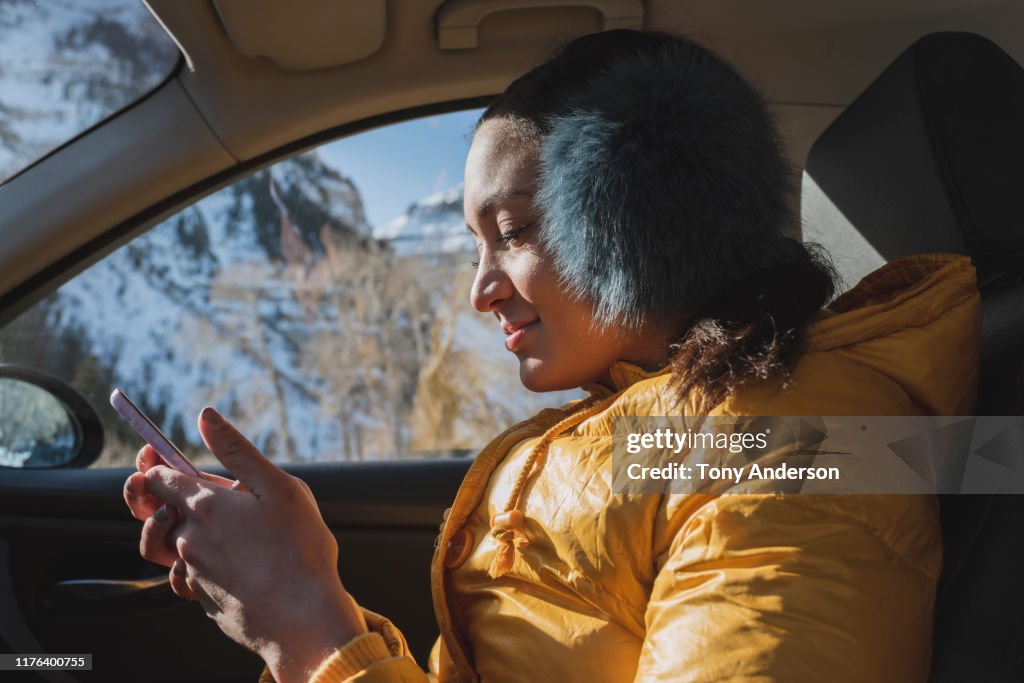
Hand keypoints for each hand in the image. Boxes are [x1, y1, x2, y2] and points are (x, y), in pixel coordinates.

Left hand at [122, 408, 366, 682]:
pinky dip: (193, 568)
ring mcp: (193, 573)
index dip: (153, 463)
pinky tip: (219, 564)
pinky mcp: (203, 601)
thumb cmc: (299, 549)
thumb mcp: (278, 486)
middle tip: (169, 489)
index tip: (152, 454)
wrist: (304, 618)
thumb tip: (206, 416)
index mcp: (205, 505)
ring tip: (196, 530)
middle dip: (158, 499)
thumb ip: (237, 450)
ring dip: (172, 534)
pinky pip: (185, 580)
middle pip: (156, 513)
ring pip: (168, 548)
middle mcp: (188, 539)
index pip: (160, 478)